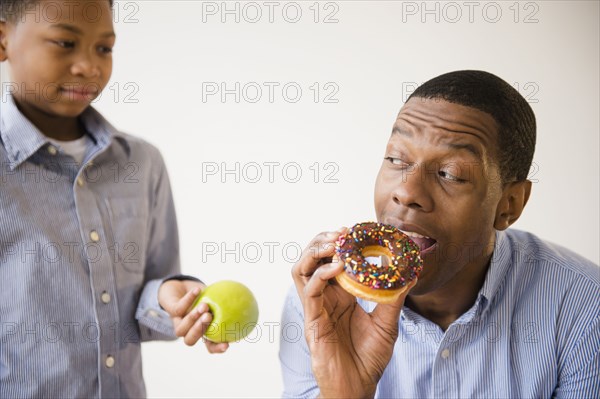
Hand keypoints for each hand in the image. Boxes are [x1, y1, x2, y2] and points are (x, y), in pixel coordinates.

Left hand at [158, 279, 228, 353]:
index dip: (217, 348)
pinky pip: (179, 308)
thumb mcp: (217, 299)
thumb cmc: (204, 294)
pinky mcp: (170, 311)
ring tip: (205, 306)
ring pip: (181, 329)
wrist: (180, 287)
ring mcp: (178, 322)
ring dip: (193, 318)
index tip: (227, 344)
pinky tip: (197, 291)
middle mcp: (189, 330)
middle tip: (210, 317)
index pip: (210, 346)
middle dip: (200, 331)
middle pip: (190, 341)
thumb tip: (250, 302)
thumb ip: (229, 303)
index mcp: (202, 332)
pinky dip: (189, 299)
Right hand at [292, 228, 415, 397]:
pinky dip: (320, 275)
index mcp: (340, 295)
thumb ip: (394, 299)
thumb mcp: (387, 324)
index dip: (340, 243)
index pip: (332, 260)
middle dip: (323, 240)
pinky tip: (337, 268)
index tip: (354, 230)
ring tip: (334, 244)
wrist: (357, 387)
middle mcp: (325, 297)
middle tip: (342, 232)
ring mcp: (316, 308)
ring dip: (315, 252)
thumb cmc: (368, 358)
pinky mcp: (312, 320)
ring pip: (301, 269)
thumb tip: (408, 274)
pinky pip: (309, 291)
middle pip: (312, 259)